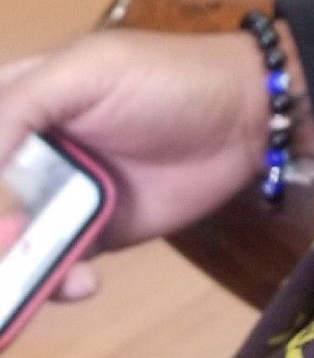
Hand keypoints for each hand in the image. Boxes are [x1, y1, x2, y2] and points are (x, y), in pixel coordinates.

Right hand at [0, 31, 273, 273]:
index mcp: (13, 101)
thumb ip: (18, 108)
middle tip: (10, 234)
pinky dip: (51, 285)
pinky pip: (49, 270)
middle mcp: (22, 153)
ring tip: (24, 262)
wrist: (245, 119)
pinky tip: (82, 281)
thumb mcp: (88, 72)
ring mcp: (54, 196)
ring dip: (6, 265)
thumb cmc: (166, 80)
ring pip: (5, 243)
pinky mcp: (91, 233)